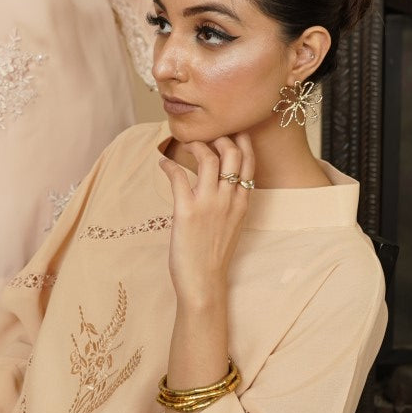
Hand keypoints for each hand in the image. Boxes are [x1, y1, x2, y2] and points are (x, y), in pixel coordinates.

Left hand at [159, 135, 252, 303]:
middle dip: (220, 136)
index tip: (232, 129)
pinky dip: (168, 165)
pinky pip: (177, 176)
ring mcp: (209, 204)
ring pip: (208, 158)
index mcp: (242, 203)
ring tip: (186, 145)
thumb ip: (231, 201)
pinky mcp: (186, 210)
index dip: (242, 141)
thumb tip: (222, 182)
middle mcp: (229, 199)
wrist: (204, 283)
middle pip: (232, 153)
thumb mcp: (233, 225)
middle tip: (206, 136)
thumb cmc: (214, 255)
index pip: (249, 162)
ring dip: (196, 145)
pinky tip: (162, 164)